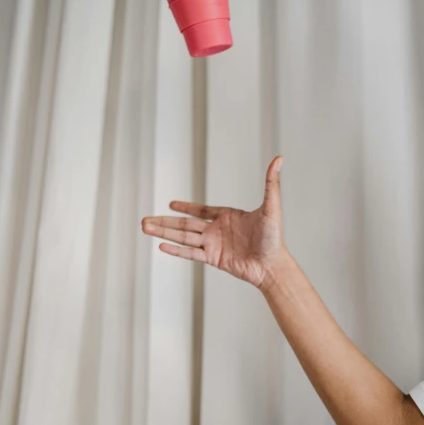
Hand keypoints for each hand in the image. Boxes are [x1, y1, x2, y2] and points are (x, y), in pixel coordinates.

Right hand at [142, 156, 286, 289]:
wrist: (273, 265)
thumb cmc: (274, 238)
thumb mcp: (272, 207)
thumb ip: (270, 183)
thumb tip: (278, 159)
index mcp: (227, 217)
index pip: (201, 210)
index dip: (186, 207)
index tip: (171, 204)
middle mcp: (217, 230)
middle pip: (185, 224)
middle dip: (164, 221)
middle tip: (144, 220)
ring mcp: (213, 245)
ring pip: (183, 237)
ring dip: (164, 232)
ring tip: (146, 228)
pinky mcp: (213, 259)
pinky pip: (191, 253)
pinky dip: (176, 250)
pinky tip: (162, 245)